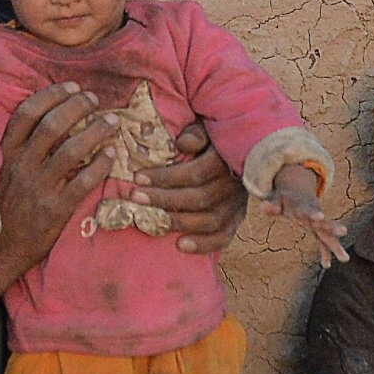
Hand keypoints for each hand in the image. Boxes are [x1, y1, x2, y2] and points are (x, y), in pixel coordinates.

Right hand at [0, 85, 121, 276]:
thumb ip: (24, 147)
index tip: (72, 86)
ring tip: (112, 121)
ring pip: (70, 150)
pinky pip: (83, 182)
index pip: (27, 113)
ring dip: (95, 131)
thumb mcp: (6, 172)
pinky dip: (100, 165)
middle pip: (51, 125)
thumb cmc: (8, 206)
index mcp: (8, 154)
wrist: (1, 250)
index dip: (51, 95)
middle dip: (77, 106)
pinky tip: (112, 155)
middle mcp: (21, 167)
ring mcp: (38, 188)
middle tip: (95, 99)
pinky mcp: (55, 210)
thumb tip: (57, 116)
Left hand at [127, 119, 250, 256]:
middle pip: (199, 198)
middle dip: (164, 200)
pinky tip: (180, 245)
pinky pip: (223, 237)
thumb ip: (195, 133)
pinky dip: (204, 244)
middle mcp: (234, 184)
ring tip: (150, 222)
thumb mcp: (205, 127)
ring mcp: (237, 204)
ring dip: (179, 223)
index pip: (196, 173)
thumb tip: (183, 143)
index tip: (137, 178)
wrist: (235, 151)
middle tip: (135, 198)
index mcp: (225, 159)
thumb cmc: (210, 137)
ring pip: (210, 220)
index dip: (166, 178)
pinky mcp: (237, 218)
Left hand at [270, 168, 347, 266]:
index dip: (313, 214)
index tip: (321, 216)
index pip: (309, 211)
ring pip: (328, 235)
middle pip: (324, 223)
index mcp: (304, 208)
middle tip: (345, 231)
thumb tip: (263, 206)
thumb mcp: (278, 199)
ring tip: (345, 259)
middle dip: (333, 228)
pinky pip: (323, 243)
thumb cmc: (287, 198)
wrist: (299, 190)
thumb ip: (273, 205)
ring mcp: (318, 224)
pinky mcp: (318, 230)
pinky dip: (325, 253)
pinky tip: (326, 266)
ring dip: (335, 246)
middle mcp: (314, 216)